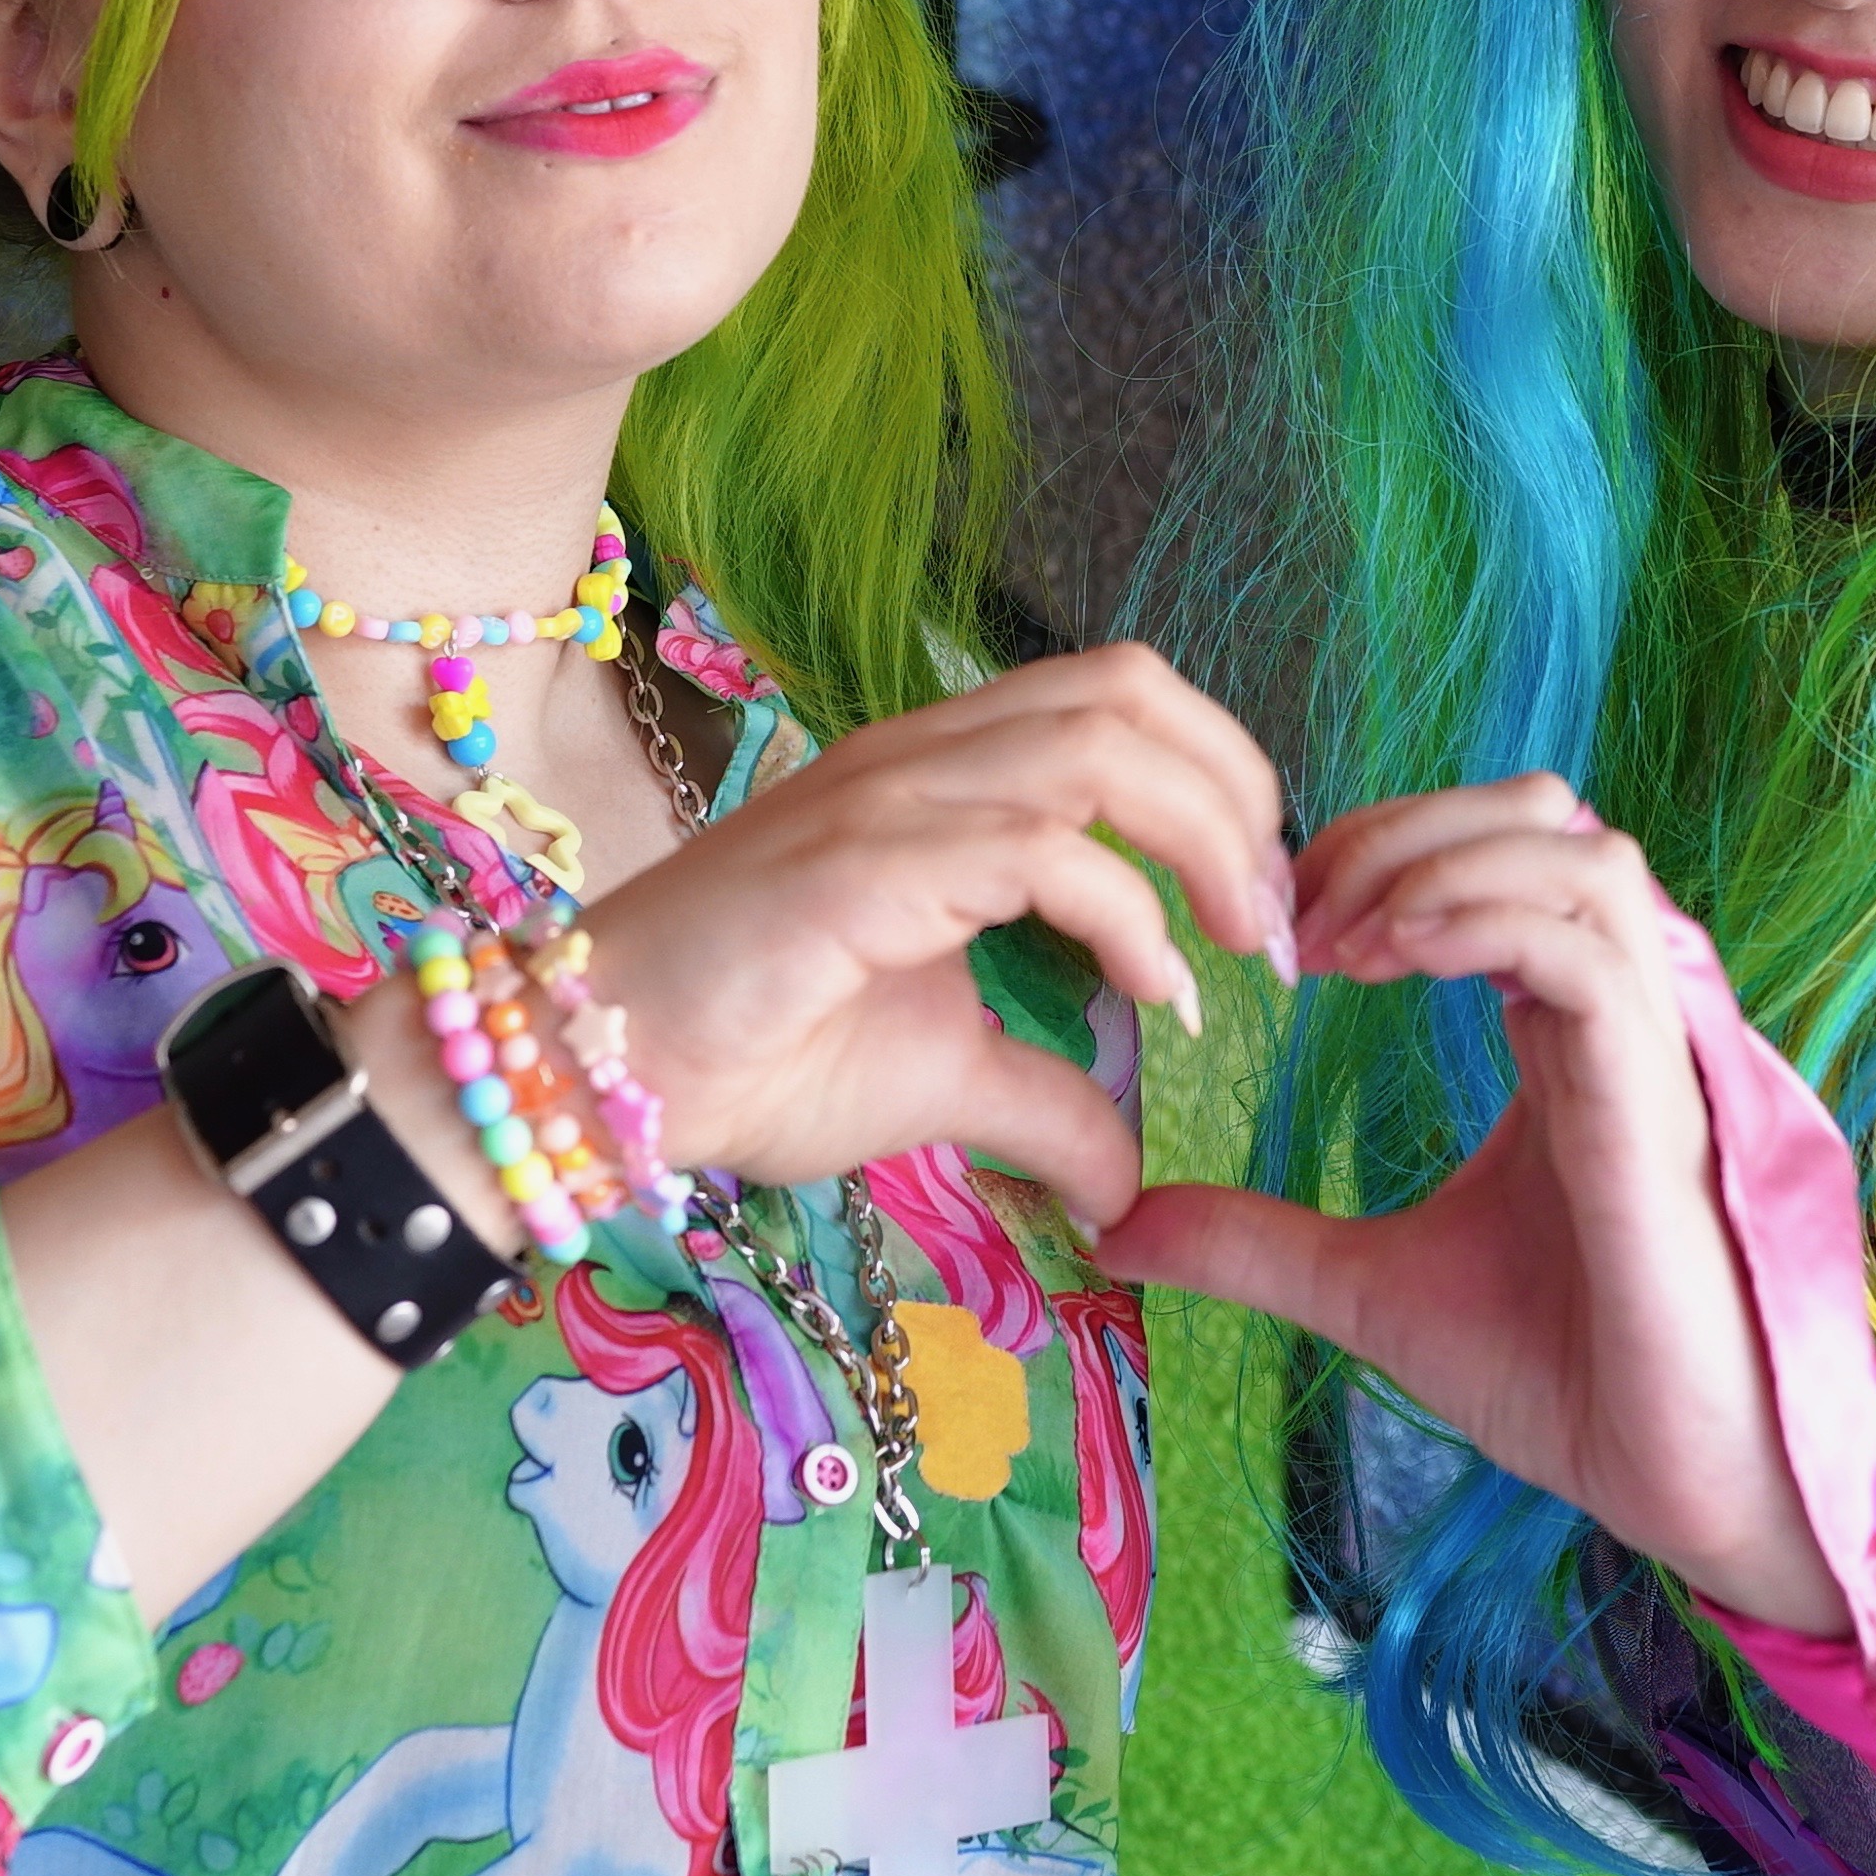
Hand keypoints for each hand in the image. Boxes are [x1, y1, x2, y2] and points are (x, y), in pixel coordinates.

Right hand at [570, 643, 1293, 1231]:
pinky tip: (1157, 993)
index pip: (1122, 698)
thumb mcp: (942, 1079)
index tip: (1262, 907)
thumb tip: (1129, 1185)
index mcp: (945, 772)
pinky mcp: (863, 862)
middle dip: (1238, 792)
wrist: (601, 1077)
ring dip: (1205, 840)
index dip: (1222, 778)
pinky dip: (1128, 914)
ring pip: (1099, 744)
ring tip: (1240, 948)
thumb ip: (1046, 1104)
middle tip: (1274, 922)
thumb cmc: (754, 1059)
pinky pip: (1038, 847)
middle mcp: (923, 755)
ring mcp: (889, 797)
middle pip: (1132, 689)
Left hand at [1099, 774, 1843, 1632]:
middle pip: (1543, 813)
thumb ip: (1255, 1243)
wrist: (1680, 1486)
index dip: (1384, 848)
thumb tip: (1115, 1228)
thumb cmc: (1566, 1378)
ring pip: (1583, 856)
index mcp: (1566, 1027)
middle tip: (1304, 914)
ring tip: (1342, 941)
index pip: (1495, 850)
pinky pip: (1591, 951)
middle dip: (1409, 826)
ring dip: (1442, 862)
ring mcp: (1655, 1049)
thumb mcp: (1369, 1289)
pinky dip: (1489, 921)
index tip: (1287, 923)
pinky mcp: (1665, 1106)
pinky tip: (1399, 958)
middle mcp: (1620, 1012)